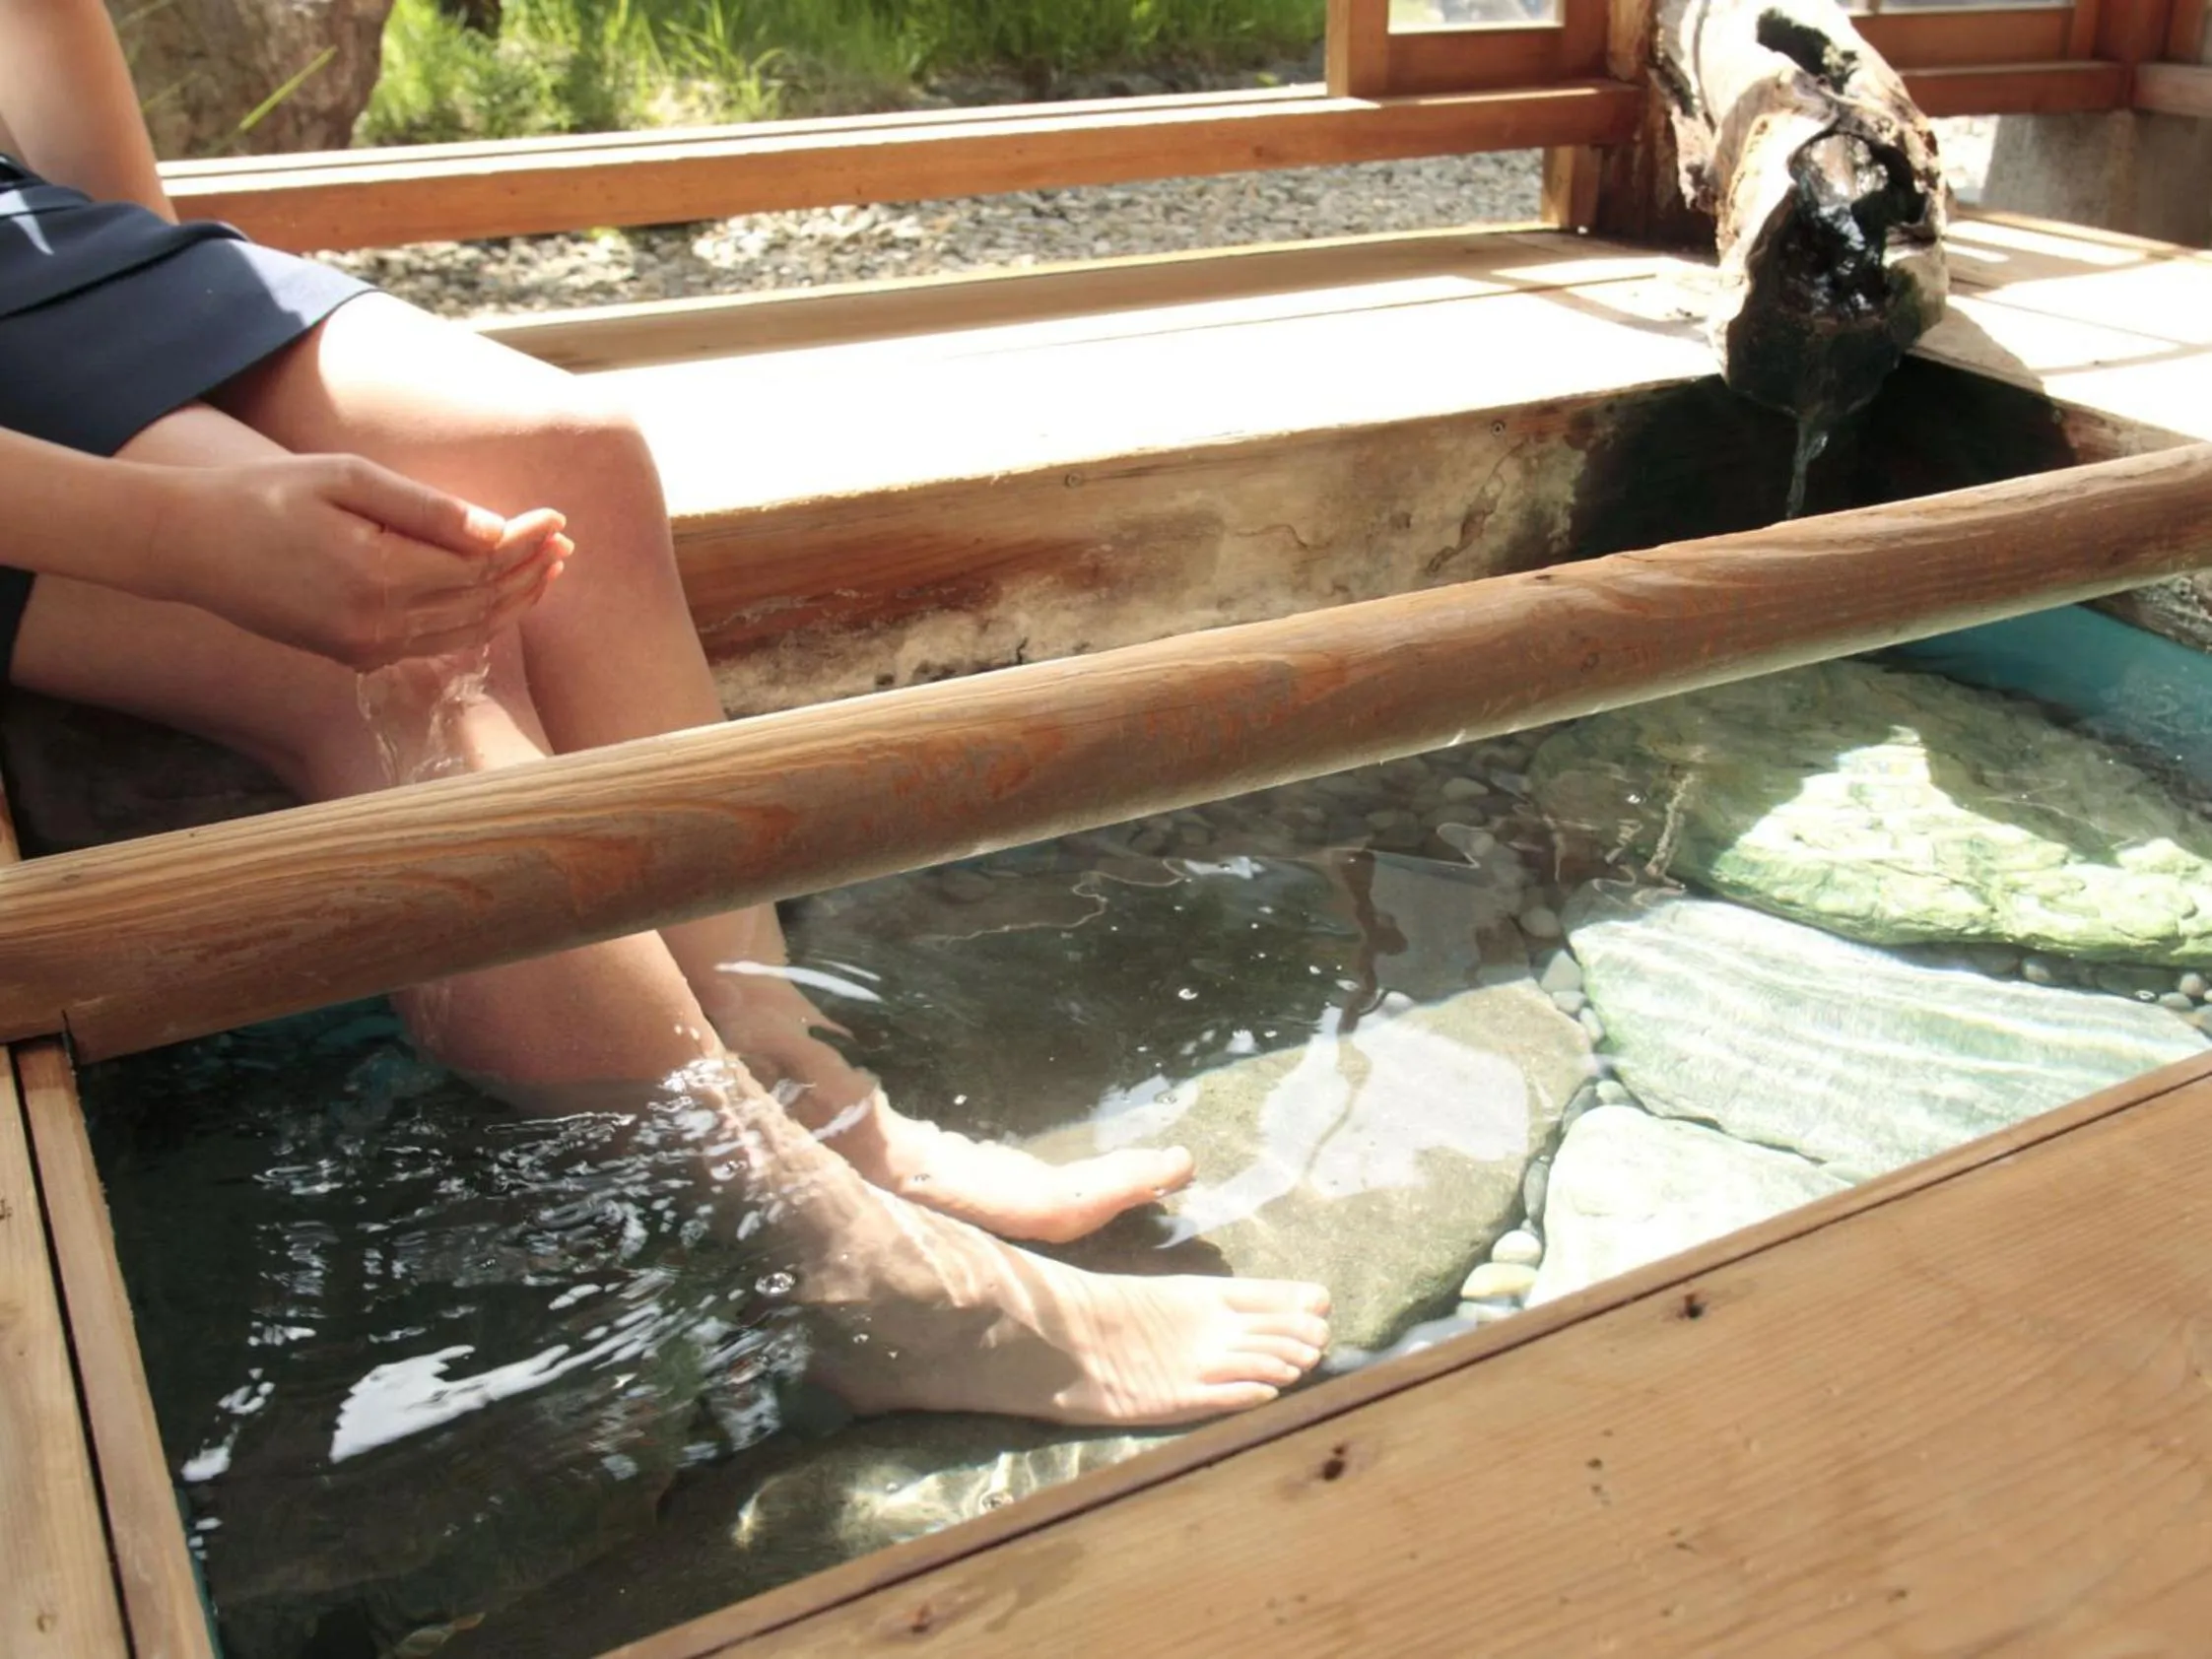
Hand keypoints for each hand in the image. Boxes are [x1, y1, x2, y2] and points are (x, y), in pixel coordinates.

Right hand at [151, 453, 570, 669]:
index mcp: (378, 576)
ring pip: (464, 631)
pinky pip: (433, 642)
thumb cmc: (266, 496)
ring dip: (511, 601)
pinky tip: (495, 597)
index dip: (524, 542)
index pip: (479, 565)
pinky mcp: (354, 656)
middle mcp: (377, 625)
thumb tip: (496, 531)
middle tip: (563, 543)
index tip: (555, 517)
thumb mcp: (346, 480)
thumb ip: (424, 510)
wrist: (191, 545)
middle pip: (481, 603)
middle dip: (528, 572)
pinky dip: (473, 620)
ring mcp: (366, 648)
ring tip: (546, 568)